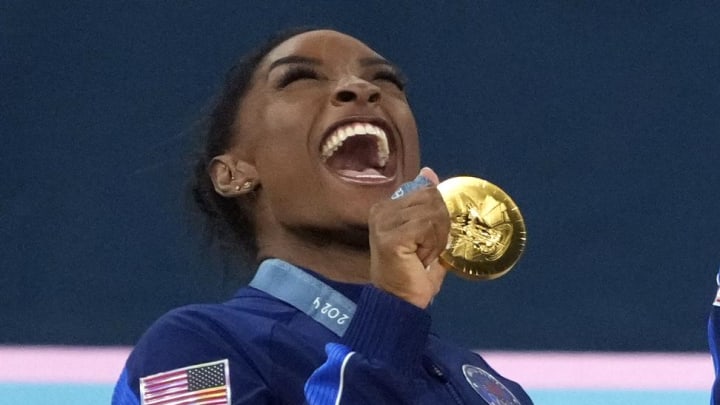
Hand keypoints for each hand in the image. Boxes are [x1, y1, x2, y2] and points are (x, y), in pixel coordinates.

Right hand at [368, 167, 450, 307]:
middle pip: (432, 199)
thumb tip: (428, 172)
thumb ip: (428, 204)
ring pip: (432, 212)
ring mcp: (384, 222)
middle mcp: (381, 210)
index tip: (426, 239)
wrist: (400, 302)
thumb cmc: (413, 272)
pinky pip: (427, 227)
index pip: (426, 191)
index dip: (437, 214)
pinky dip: (433, 245)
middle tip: (427, 249)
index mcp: (386, 206)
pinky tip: (421, 259)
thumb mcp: (426, 232)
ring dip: (437, 238)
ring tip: (423, 255)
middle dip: (440, 226)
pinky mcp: (390, 237)